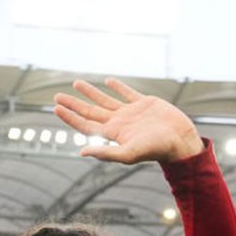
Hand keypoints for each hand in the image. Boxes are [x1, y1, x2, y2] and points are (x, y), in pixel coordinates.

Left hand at [53, 78, 202, 163]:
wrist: (180, 140)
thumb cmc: (156, 149)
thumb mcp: (128, 153)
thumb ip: (105, 153)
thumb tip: (81, 152)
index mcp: (113, 134)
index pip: (85, 124)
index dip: (70, 117)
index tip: (56, 107)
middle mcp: (119, 123)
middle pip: (90, 112)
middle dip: (74, 104)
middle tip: (57, 96)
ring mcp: (131, 112)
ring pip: (105, 100)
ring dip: (90, 92)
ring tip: (76, 83)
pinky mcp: (144, 103)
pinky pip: (127, 93)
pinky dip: (117, 87)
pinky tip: (108, 81)